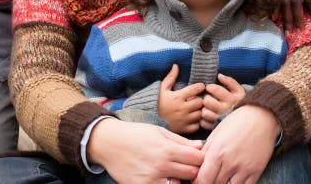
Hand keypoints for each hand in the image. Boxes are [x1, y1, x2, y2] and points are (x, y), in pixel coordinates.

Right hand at [88, 117, 204, 183]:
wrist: (109, 143)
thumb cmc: (135, 134)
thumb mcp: (159, 132)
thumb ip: (181, 141)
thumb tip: (200, 147)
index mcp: (167, 149)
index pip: (198, 159)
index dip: (201, 158)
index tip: (197, 157)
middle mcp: (161, 166)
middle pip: (192, 174)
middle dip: (193, 169)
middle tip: (187, 165)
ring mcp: (151, 180)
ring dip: (180, 180)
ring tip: (173, 172)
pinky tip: (162, 178)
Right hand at [158, 64, 204, 133]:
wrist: (147, 118)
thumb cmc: (156, 102)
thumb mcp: (162, 88)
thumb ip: (171, 77)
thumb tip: (176, 65)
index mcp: (177, 97)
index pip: (196, 89)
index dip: (200, 86)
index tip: (200, 86)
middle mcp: (182, 108)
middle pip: (200, 102)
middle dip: (201, 99)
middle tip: (199, 97)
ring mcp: (183, 120)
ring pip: (200, 114)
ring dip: (200, 110)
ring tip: (197, 108)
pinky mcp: (182, 129)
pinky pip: (196, 126)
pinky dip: (197, 122)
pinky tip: (194, 118)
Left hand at [193, 105, 279, 183]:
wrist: (262, 117)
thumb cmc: (237, 122)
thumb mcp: (216, 133)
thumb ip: (205, 151)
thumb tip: (196, 166)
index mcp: (217, 152)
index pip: (202, 180)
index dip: (197, 182)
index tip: (198, 179)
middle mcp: (230, 163)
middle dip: (210, 183)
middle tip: (210, 177)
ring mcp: (244, 169)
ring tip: (222, 177)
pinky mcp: (256, 172)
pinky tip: (234, 180)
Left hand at [200, 74, 244, 129]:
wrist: (247, 121)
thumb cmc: (239, 103)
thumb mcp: (239, 91)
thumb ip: (230, 81)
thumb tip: (219, 75)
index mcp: (231, 99)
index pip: (214, 89)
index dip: (210, 87)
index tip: (210, 89)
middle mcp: (226, 110)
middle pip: (207, 101)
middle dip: (206, 98)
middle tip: (209, 99)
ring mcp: (220, 120)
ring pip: (204, 113)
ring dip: (205, 109)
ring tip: (209, 108)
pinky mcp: (216, 128)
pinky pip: (204, 123)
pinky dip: (204, 120)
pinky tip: (210, 116)